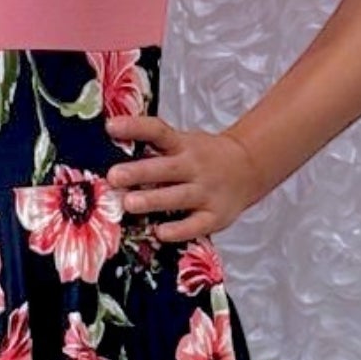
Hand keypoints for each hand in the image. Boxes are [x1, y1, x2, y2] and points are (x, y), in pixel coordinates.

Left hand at [104, 113, 262, 240]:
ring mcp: (206, 192)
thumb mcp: (184, 143)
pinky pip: (195, 225)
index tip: (111, 127)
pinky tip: (160, 232)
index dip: (135, 128)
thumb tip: (113, 145)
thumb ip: (155, 147)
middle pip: (165, 168)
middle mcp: (195, 166)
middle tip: (114, 176)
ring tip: (129, 203)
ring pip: (178, 196)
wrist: (249, 168)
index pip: (158, 132)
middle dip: (139, 172)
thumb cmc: (205, 157)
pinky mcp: (215, 216)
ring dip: (153, 200)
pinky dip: (178, 229)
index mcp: (184, 145)